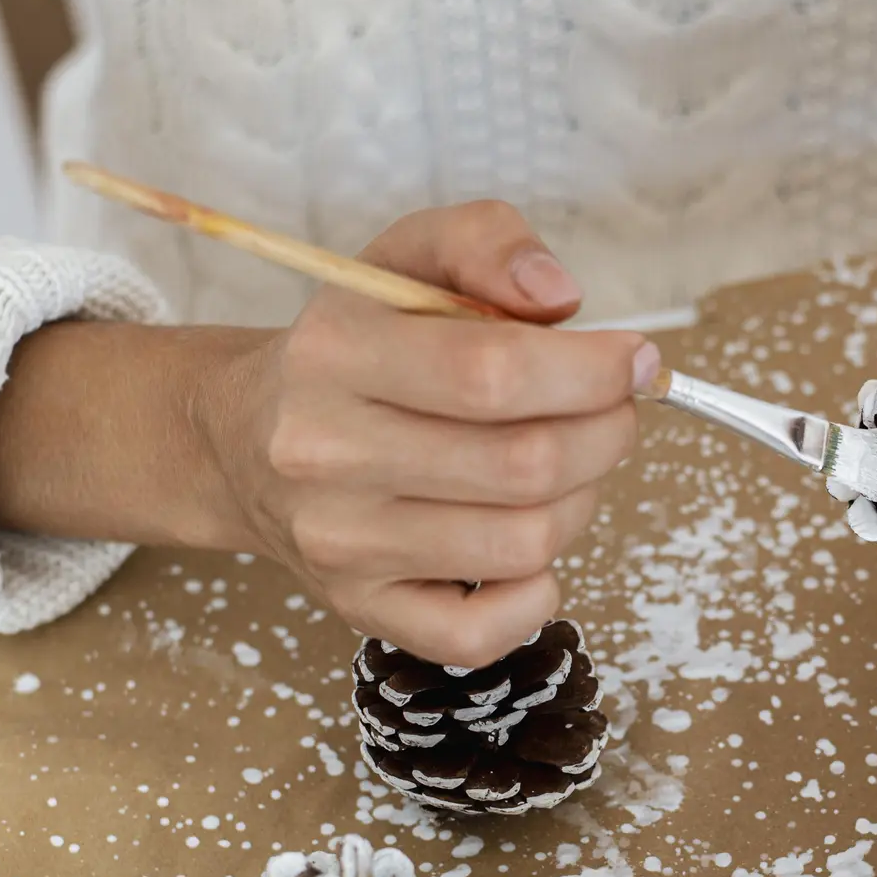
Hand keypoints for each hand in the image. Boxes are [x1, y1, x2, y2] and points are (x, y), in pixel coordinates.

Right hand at [202, 201, 654, 666]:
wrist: (242, 440)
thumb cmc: (354, 346)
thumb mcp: (405, 260)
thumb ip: (486, 242)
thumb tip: (559, 297)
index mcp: (335, 352)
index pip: (495, 373)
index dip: (594, 372)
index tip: (634, 362)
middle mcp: (324, 453)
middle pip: (525, 464)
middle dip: (605, 433)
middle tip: (613, 412)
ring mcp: (339, 543)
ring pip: (524, 543)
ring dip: (581, 501)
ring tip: (565, 465)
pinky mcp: (358, 610)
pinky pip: (481, 634)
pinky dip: (535, 594)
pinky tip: (529, 544)